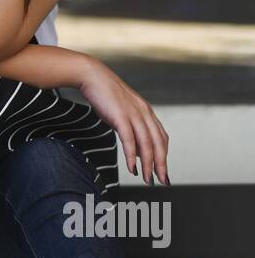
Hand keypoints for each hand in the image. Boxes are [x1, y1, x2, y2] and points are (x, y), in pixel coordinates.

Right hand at [77, 59, 169, 184]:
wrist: (92, 76)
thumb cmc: (105, 95)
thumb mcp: (122, 113)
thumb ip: (131, 129)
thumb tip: (135, 150)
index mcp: (147, 112)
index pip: (161, 138)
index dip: (164, 156)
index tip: (163, 172)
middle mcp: (144, 113)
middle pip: (158, 143)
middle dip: (161, 165)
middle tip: (162, 181)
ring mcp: (133, 114)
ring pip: (146, 144)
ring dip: (148, 164)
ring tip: (147, 179)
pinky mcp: (120, 116)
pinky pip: (129, 140)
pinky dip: (132, 156)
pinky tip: (132, 168)